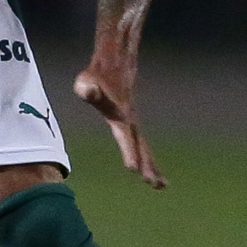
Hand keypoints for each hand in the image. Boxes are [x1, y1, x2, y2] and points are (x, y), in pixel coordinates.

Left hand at [73, 63, 164, 188]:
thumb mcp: (85, 80)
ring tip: (161, 186)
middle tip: (155, 185)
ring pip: (144, 146)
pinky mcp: (131, 120)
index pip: (125, 137)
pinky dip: (146, 157)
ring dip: (151, 165)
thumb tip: (89, 91)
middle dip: (147, 165)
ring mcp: (132, 120)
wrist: (115, 61)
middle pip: (140, 146)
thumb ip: (86, 88)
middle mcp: (129, 120)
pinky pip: (140, 143)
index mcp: (119, 115)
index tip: (132, 169)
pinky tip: (150, 169)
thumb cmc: (95, 75)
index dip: (128, 152)